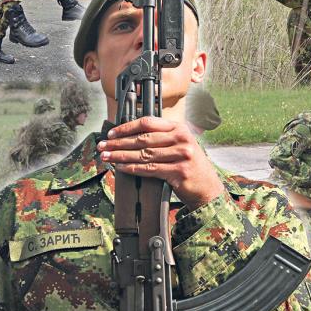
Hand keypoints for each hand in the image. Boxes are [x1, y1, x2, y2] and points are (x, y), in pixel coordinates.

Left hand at [98, 116, 225, 210]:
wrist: (207, 188)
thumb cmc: (189, 166)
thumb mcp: (180, 144)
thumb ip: (161, 137)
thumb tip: (129, 136)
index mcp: (179, 128)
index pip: (147, 123)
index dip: (126, 127)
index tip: (112, 133)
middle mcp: (182, 139)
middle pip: (143, 139)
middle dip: (118, 143)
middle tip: (103, 145)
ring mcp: (182, 155)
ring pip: (143, 154)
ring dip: (121, 156)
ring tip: (107, 157)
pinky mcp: (179, 172)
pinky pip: (149, 169)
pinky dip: (132, 168)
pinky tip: (120, 168)